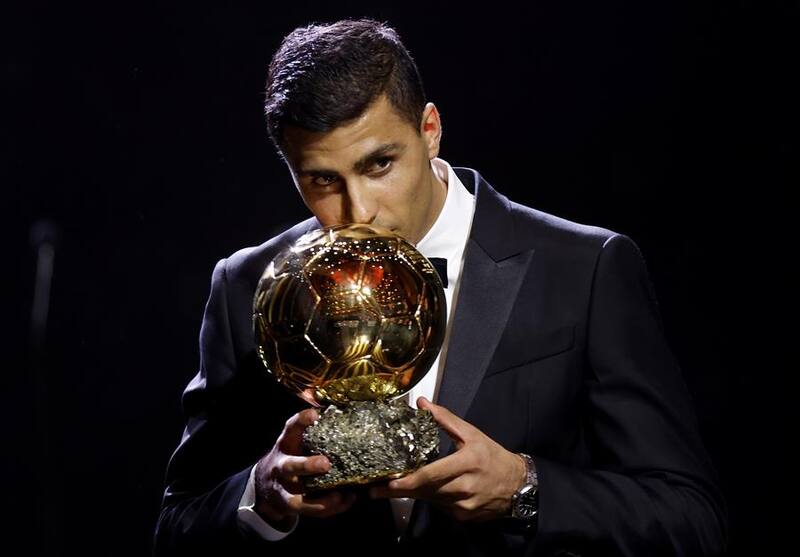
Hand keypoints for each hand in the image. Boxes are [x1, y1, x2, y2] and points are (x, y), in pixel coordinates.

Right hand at [254, 408, 356, 528]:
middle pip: (290, 466)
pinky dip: (330, 509)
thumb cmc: (290, 456)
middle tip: (326, 464)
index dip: (301, 421)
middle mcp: (281, 467)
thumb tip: (341, 412)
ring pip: (297, 499)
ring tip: (339, 495)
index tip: (314, 415)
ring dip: (318, 500)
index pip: (290, 429)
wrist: (265, 485)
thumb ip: (311, 431)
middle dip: (307, 466)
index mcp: (285, 445)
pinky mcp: (289, 507)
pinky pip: (309, 511)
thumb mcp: (294, 441)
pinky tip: (347, 500)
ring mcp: (283, 489)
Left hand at [369, 397, 526, 521]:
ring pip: (431, 500)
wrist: (518, 486)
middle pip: (426, 490)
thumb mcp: (472, 434)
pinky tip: (426, 491)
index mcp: (467, 462)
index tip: (389, 483)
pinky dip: (431, 498)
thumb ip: (445, 419)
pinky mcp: (464, 516)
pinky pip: (440, 507)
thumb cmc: (493, 457)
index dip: (407, 481)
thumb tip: (423, 404)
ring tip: (394, 488)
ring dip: (414, 493)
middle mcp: (465, 487)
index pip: (431, 475)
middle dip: (401, 490)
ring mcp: (464, 505)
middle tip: (377, 489)